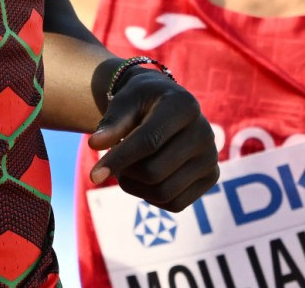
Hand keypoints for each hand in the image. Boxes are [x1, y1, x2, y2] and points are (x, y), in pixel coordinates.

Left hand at [86, 69, 219, 210]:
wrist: (164, 105)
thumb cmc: (140, 102)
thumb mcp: (124, 102)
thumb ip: (112, 123)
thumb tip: (96, 145)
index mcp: (184, 106)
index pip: (149, 141)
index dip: (119, 160)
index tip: (93, 176)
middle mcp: (204, 132)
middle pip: (154, 172)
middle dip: (126, 171)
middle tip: (116, 159)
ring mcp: (210, 156)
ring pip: (163, 192)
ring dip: (136, 186)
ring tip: (129, 167)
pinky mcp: (211, 177)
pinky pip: (175, 203)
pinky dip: (151, 197)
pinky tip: (145, 178)